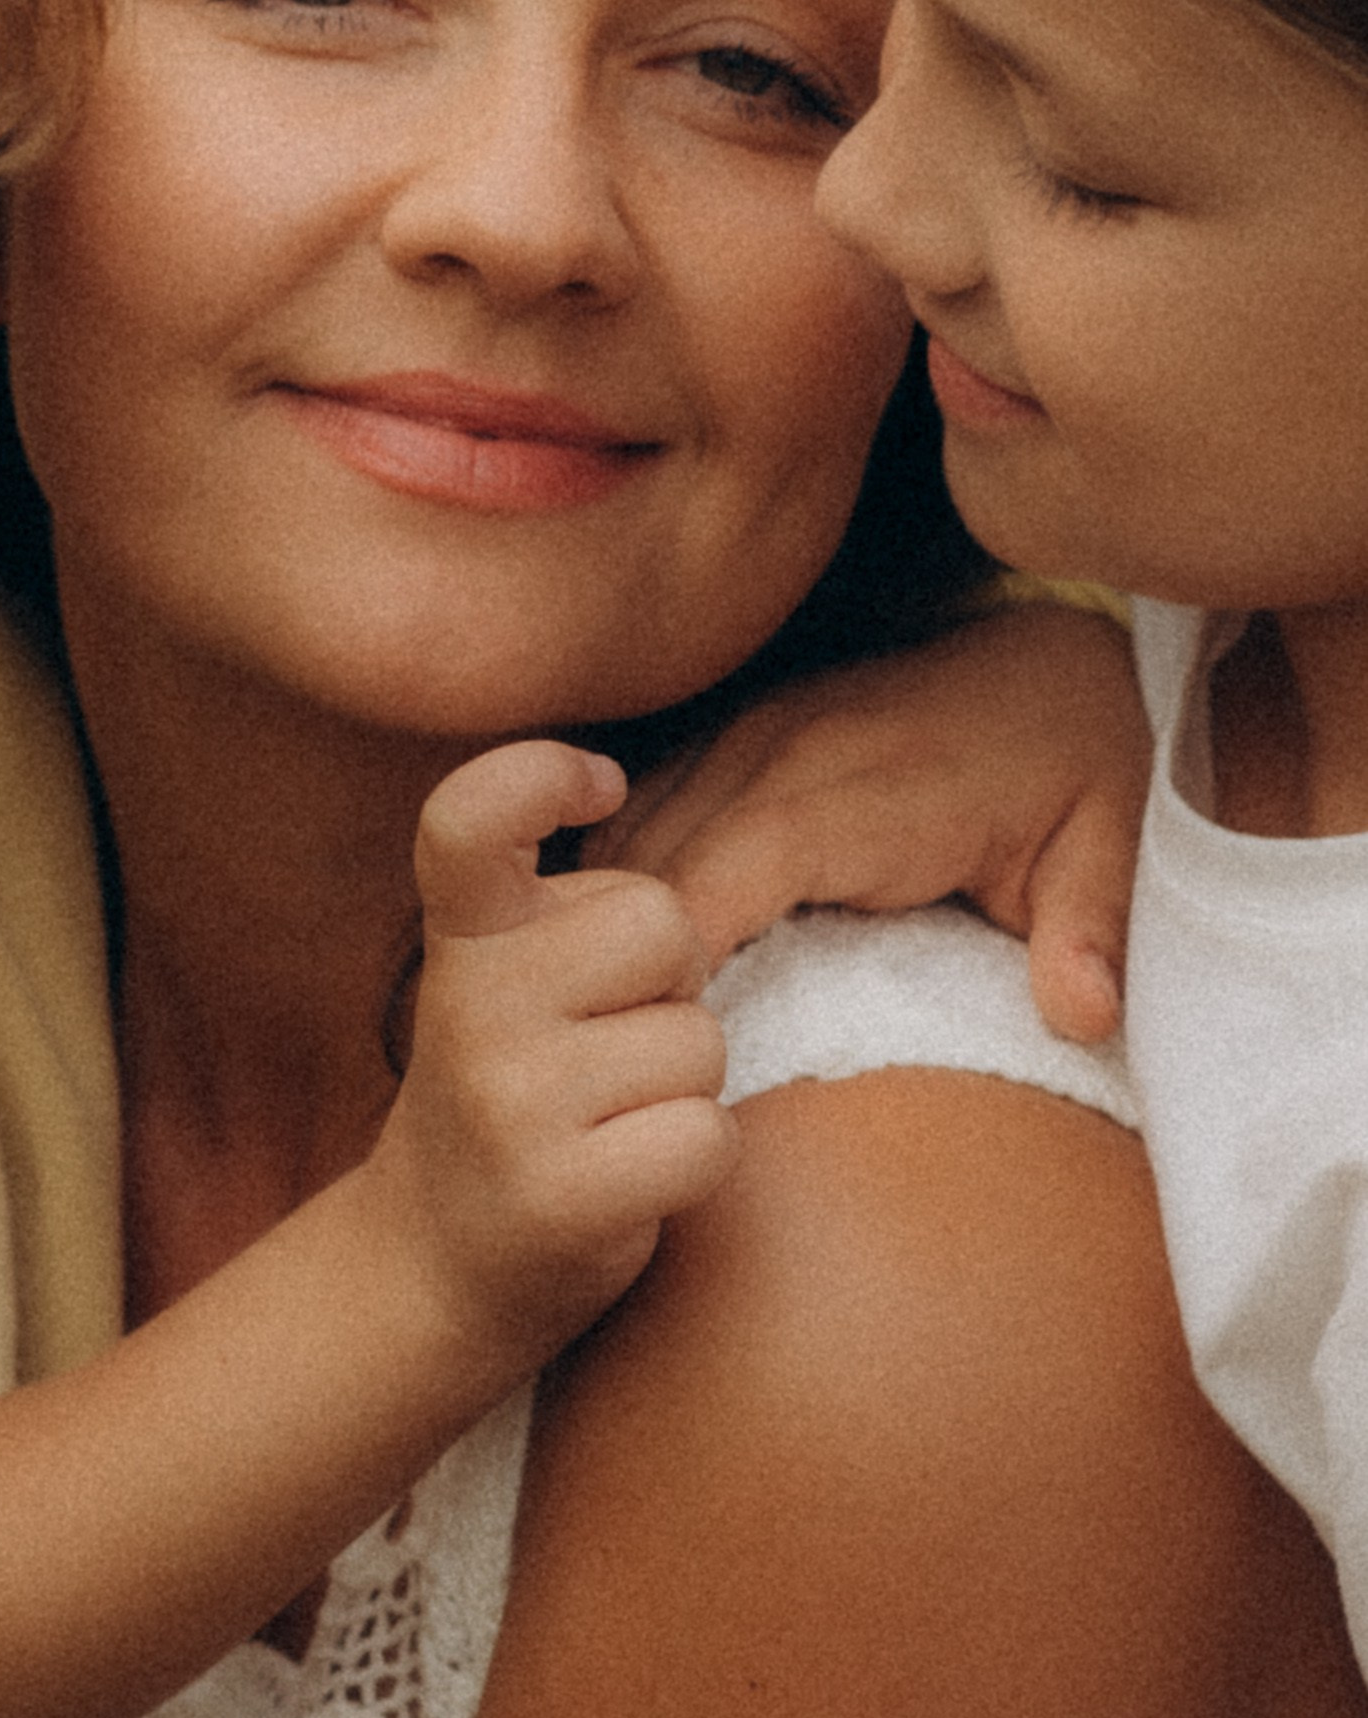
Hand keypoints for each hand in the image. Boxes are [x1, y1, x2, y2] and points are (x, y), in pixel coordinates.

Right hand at [375, 741, 732, 1366]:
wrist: (434, 1264)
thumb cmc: (512, 1098)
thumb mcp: (503, 984)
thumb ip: (571, 919)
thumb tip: (723, 868)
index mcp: (462, 940)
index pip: (471, 816)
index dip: (540, 777)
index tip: (601, 784)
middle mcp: (470, 1007)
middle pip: (661, 923)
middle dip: (672, 981)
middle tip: (615, 1041)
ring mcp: (510, 1102)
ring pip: (698, 1040)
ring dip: (685, 1083)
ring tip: (611, 1119)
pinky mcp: (560, 1194)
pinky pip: (707, 1136)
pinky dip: (696, 1160)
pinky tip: (631, 1177)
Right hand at [597, 605, 1148, 1043]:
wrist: (1046, 658)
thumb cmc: (1073, 764)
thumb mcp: (1108, 846)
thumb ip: (1091, 931)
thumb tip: (1084, 1015)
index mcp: (870, 785)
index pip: (737, 864)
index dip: (689, 951)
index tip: (679, 1041)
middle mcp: (785, 746)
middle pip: (654, 859)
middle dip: (626, 960)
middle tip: (635, 1058)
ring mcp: (743, 733)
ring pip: (625, 834)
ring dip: (610, 924)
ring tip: (622, 1019)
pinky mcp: (723, 737)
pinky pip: (633, 814)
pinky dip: (618, 888)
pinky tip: (626, 960)